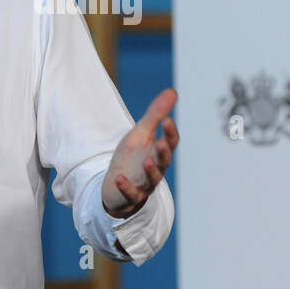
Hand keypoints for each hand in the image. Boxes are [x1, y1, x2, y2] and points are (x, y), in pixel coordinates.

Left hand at [102, 87, 178, 217]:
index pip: (170, 143)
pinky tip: (119, 178)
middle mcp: (156, 169)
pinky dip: (126, 187)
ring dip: (151, 171)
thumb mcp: (140, 134)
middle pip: (164, 162)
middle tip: (162, 143)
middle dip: (163, 153)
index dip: (170, 133)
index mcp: (159, 153)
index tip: (167, 120)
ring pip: (152, 180)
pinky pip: (131, 194)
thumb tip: (173, 91)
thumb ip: (156, 114)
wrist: (116, 187)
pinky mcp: (131, 197)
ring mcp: (144, 185)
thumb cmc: (132, 158)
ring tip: (147, 161)